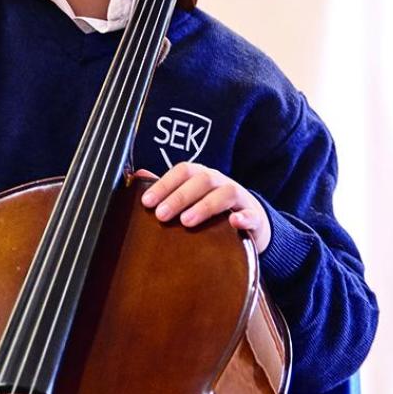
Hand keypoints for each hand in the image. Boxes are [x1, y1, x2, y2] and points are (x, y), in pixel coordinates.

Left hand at [137, 163, 270, 252]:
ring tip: (187, 222)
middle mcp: (221, 183)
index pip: (183, 171)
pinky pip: (252, 215)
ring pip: (226, 194)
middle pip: (203, 180)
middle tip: (162, 215)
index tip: (146, 202)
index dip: (164, 184)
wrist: (251, 221)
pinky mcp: (255, 218)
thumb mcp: (190, 197)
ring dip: (206, 206)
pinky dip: (244, 218)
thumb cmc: (213, 208)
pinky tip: (233, 223)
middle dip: (180, 196)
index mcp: (202, 177)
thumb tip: (137, 175)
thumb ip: (167, 188)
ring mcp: (240, 199)